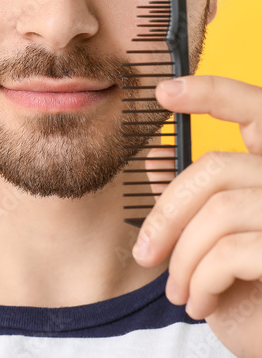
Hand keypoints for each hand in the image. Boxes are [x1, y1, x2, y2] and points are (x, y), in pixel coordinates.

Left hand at [131, 75, 261, 357]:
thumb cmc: (260, 293)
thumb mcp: (223, 241)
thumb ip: (201, 197)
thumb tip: (155, 156)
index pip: (259, 111)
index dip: (215, 92)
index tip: (163, 92)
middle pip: (216, 167)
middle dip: (167, 213)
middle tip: (144, 254)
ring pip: (219, 210)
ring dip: (183, 256)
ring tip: (177, 291)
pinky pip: (232, 251)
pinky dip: (201, 279)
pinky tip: (199, 302)